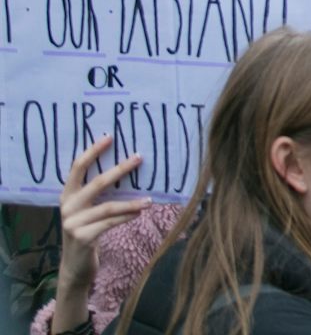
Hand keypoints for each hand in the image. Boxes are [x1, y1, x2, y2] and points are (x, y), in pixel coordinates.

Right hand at [52, 135, 149, 330]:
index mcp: (67, 196)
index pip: (77, 169)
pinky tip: (140, 211)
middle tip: (139, 157)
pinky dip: (127, 215)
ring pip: (108, 206)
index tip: (109, 137)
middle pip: (96, 183)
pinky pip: (110, 223)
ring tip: (150, 198)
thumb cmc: (88, 232)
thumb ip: (99, 195)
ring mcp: (72, 224)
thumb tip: (129, 168)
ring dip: (132, 201)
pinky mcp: (82, 238)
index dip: (92, 152)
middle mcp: (67, 207)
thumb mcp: (88, 211)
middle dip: (120, 169)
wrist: (75, 267)